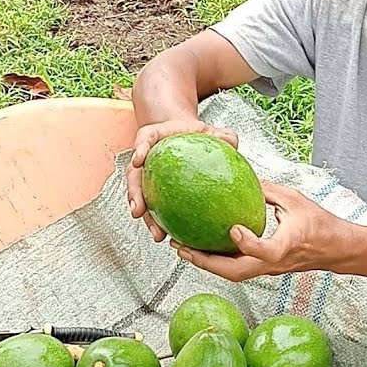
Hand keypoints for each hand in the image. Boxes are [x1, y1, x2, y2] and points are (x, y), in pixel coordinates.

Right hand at [126, 119, 239, 241]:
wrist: (185, 138)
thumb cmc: (192, 134)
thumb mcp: (208, 130)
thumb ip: (220, 135)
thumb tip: (231, 142)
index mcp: (153, 139)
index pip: (144, 140)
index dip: (139, 150)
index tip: (138, 161)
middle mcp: (146, 160)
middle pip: (134, 178)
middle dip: (135, 195)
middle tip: (138, 210)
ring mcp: (148, 178)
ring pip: (143, 199)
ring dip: (147, 218)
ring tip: (156, 233)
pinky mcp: (157, 193)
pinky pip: (158, 210)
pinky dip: (163, 223)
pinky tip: (172, 236)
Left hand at [173, 182, 350, 281]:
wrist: (337, 250)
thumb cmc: (321, 225)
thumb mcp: (295, 199)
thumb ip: (267, 191)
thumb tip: (241, 177)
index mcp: (287, 246)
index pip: (266, 251)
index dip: (248, 243)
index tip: (233, 228)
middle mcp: (274, 263)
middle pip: (235, 272)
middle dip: (204, 261)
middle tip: (180, 246)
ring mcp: (268, 269)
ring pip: (232, 274)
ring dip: (206, 263)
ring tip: (183, 248)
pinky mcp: (265, 268)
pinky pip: (237, 268)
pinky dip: (217, 260)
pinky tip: (202, 247)